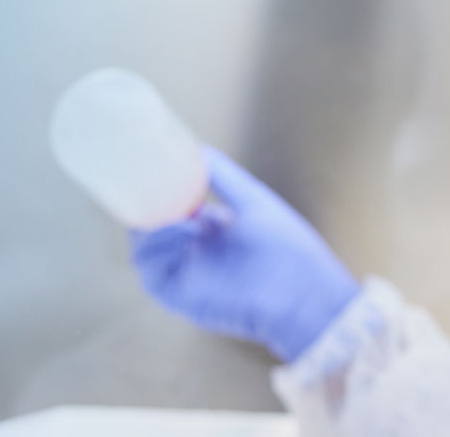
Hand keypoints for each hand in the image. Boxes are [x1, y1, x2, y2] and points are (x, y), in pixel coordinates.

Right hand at [130, 146, 359, 361]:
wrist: (304, 292)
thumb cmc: (290, 249)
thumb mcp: (253, 202)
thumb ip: (225, 178)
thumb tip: (199, 151)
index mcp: (212, 230)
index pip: (171, 210)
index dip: (158, 193)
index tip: (153, 168)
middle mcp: (195, 252)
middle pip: (150, 230)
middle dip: (146, 208)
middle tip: (149, 185)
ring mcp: (187, 275)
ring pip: (145, 251)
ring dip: (153, 226)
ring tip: (180, 209)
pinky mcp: (181, 297)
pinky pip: (152, 273)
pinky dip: (158, 247)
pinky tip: (185, 227)